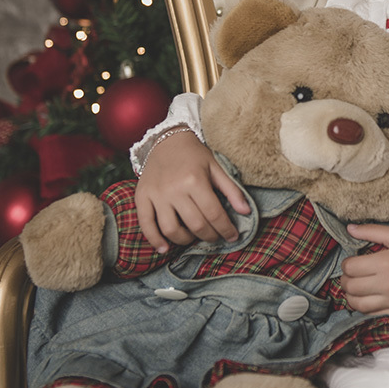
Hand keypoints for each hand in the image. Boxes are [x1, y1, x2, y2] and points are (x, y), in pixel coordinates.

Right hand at [134, 130, 249, 252]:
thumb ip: (232, 190)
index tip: (232, 236)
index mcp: (195, 180)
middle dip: (210, 236)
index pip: (214, 214)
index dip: (226, 229)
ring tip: (193, 237)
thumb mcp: (216, 167)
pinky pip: (146, 224)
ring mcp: (156, 194)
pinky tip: (165, 248)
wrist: (166, 139)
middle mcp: (174, 189)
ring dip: (185, 240)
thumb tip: (246, 212)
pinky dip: (155, 240)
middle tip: (215, 237)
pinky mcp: (141, 197)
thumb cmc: (194, 155)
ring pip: (171, 229)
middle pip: (195, 224)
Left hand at [340, 224, 388, 317]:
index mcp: (385, 264)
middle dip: (345, 280)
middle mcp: (387, 285)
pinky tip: (370, 296)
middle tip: (351, 274)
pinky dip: (366, 306)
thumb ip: (371, 231)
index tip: (351, 261)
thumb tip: (349, 229)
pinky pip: (374, 314)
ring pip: (358, 305)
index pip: (350, 268)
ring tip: (356, 287)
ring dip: (352, 296)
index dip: (345, 264)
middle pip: (351, 287)